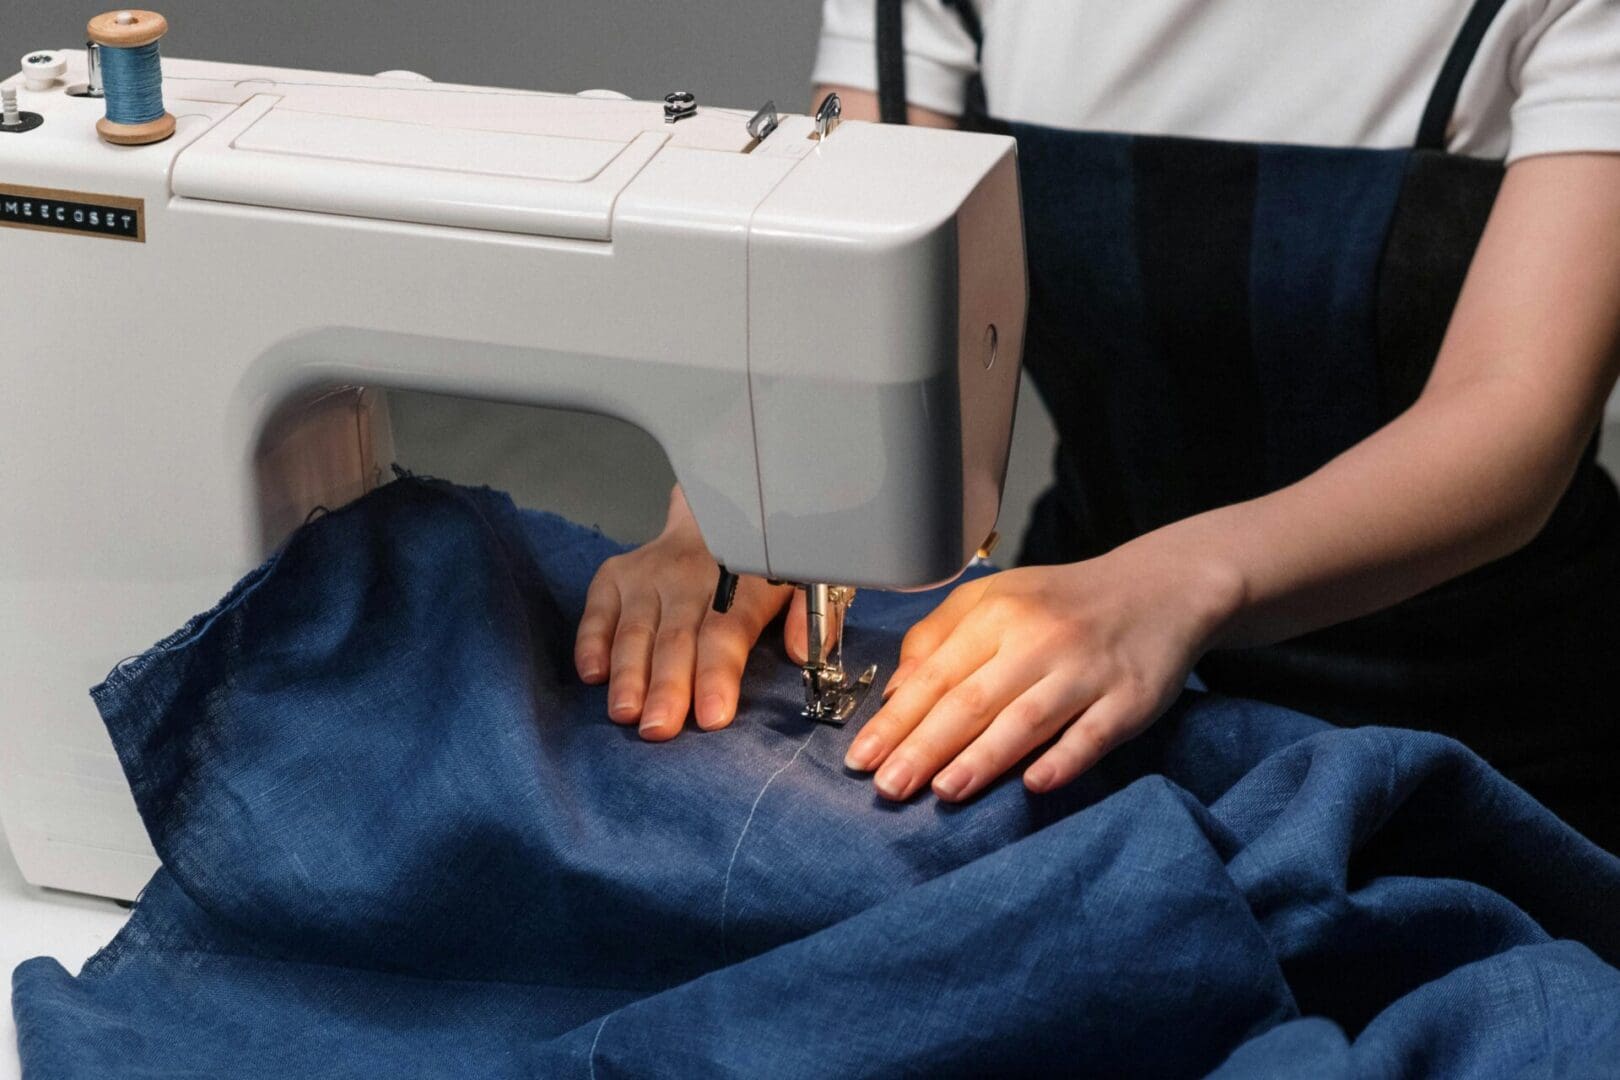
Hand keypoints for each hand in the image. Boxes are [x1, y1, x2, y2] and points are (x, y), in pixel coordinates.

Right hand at [573, 486, 828, 738]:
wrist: (718, 513)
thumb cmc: (765, 566)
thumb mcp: (807, 580)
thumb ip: (812, 617)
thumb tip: (802, 653)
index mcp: (742, 582)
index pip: (726, 632)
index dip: (718, 675)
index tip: (713, 716)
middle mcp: (690, 576)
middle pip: (677, 638)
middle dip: (667, 686)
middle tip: (659, 728)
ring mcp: (649, 575)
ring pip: (636, 629)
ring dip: (628, 674)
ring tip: (624, 713)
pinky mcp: (616, 576)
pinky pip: (597, 610)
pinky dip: (591, 641)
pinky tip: (592, 675)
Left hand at [843, 543, 1240, 801]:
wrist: (1160, 589)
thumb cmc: (1062, 604)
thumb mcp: (994, 599)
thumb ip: (939, 638)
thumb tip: (893, 695)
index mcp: (998, 613)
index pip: (936, 674)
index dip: (896, 719)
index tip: (861, 757)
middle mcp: (1039, 638)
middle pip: (973, 700)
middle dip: (925, 747)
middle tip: (888, 787)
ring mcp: (1087, 669)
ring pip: (1027, 718)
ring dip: (984, 758)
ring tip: (943, 791)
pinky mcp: (1130, 698)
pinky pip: (1093, 734)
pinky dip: (1065, 758)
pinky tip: (1035, 784)